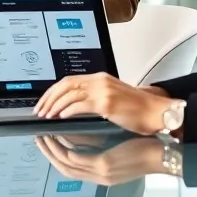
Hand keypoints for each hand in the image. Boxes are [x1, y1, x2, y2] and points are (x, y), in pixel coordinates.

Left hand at [34, 72, 178, 135]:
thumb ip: (94, 97)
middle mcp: (100, 81)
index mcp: (100, 78)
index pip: (68, 80)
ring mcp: (103, 90)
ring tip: (46, 115)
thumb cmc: (139, 110)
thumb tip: (72, 106)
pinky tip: (61, 117)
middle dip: (48, 98)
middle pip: (65, 85)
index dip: (53, 91)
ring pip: (69, 94)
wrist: (158, 113)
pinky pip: (79, 104)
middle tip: (39, 110)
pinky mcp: (106, 102)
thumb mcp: (112, 98)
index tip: (43, 102)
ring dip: (54, 105)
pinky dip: (67, 110)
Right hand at [36, 134, 170, 184]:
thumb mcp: (117, 150)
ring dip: (52, 151)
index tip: (46, 145)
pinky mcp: (104, 165)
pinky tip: (58, 137)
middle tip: (38, 140)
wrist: (164, 153)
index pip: (72, 171)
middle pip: (64, 170)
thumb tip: (80, 135)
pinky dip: (63, 148)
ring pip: (66, 164)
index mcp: (103, 176)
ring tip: (43, 137)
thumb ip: (98, 147)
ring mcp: (101, 173)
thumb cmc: (145, 149)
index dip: (56, 158)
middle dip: (49, 155)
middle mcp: (99, 178)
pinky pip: (76, 158)